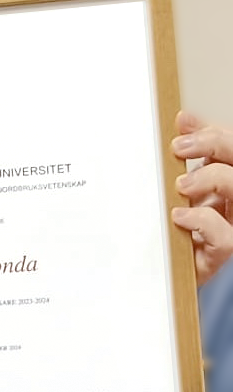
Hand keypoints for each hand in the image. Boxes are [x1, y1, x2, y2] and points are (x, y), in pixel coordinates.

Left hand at [171, 110, 232, 284]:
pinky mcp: (222, 255)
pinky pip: (226, 238)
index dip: (214, 132)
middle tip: (178, 148)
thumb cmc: (180, 226)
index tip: (181, 125)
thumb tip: (183, 119)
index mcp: (230, 183)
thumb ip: (190, 156)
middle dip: (216, 145)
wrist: (165, 272)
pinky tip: (179, 216)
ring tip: (181, 183)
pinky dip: (203, 221)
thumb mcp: (185, 187)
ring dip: (213, 178)